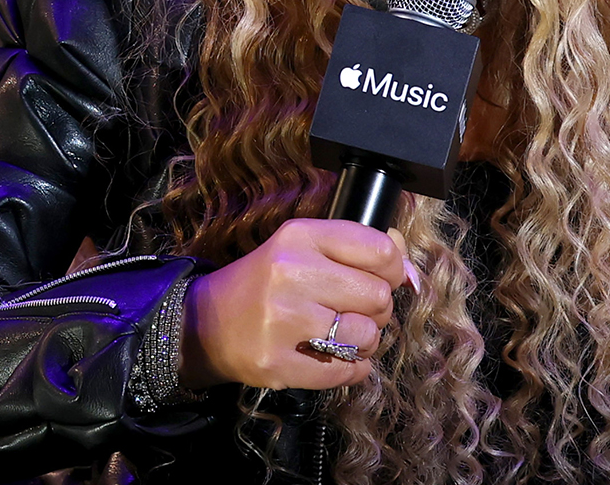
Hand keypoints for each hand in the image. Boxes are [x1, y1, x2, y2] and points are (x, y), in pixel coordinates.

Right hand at [176, 218, 412, 389]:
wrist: (202, 324)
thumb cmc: (263, 284)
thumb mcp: (301, 249)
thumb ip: (356, 248)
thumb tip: (407, 266)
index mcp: (299, 237)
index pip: (380, 250)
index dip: (390, 270)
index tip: (377, 279)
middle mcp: (290, 273)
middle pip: (378, 297)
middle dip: (374, 309)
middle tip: (350, 311)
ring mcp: (283, 321)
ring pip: (366, 336)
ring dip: (362, 342)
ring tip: (339, 337)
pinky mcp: (278, 363)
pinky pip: (345, 372)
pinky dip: (350, 370)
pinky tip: (332, 359)